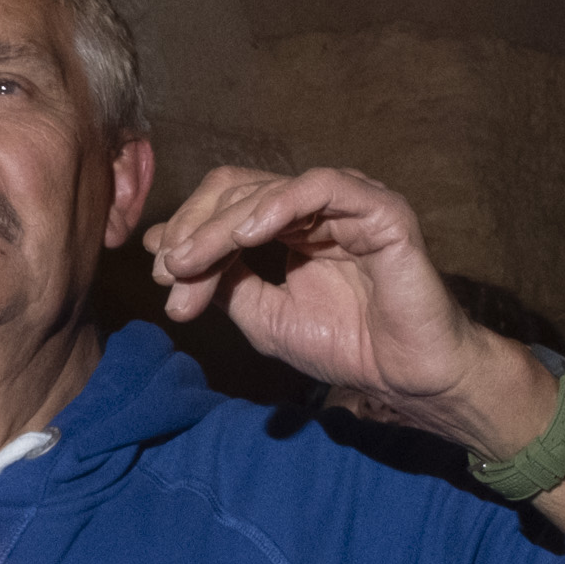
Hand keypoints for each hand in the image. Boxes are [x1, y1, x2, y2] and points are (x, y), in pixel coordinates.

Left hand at [140, 165, 491, 418]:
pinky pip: (322, 186)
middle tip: (170, 274)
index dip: (189, 231)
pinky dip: (278, 205)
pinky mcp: (380, 209)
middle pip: (239, 189)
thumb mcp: (262, 314)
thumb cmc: (345, 345)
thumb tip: (167, 253)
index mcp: (292, 224)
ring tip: (192, 261)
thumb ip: (223, 281)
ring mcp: (350, 202)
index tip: (160, 274)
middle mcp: (318, 205)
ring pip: (270, 188)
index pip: (227, 204)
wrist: (403, 376)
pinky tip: (246, 235)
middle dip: (196, 232)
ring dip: (222, 225)